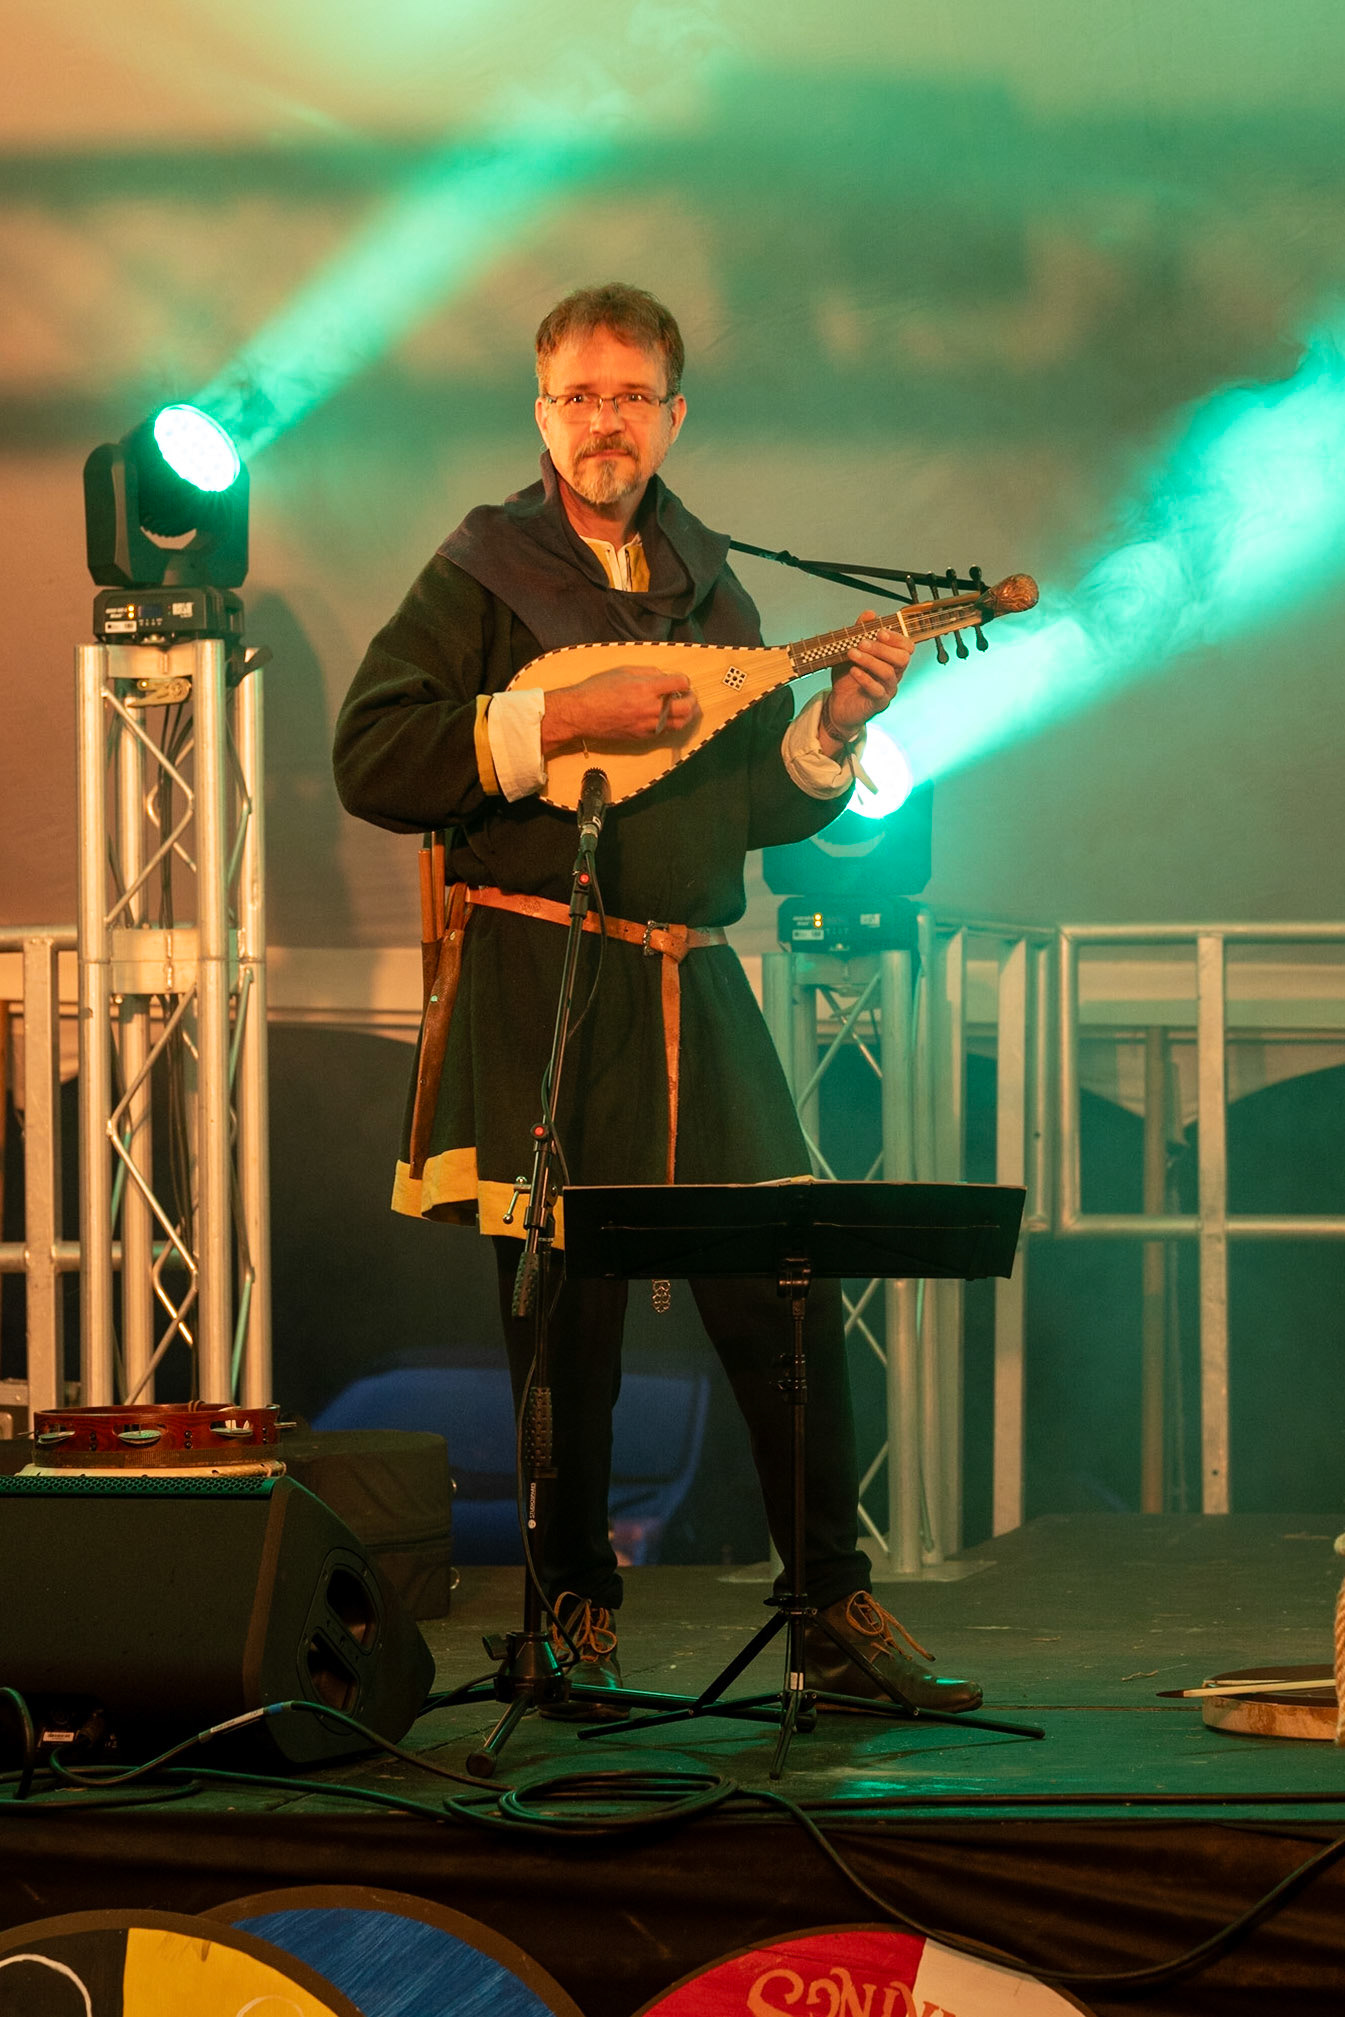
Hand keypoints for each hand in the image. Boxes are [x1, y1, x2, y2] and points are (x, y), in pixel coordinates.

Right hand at [541, 667, 701, 753]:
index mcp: (645, 688)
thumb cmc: (598, 689)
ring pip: (679, 724)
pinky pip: (665, 732)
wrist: (581, 713)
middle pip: (686, 708)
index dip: (684, 681)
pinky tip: (667, 716)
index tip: (681, 681)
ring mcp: (646, 725)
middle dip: (692, 700)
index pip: (680, 683)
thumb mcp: (623, 671)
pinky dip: (671, 724)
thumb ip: (648, 672)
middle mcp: (649, 708)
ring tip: (684, 708)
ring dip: (686, 715)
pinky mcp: (641, 736)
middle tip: (689, 696)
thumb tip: (665, 677)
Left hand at [821, 610, 912, 747]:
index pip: (907, 647)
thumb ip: (860, 632)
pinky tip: (853, 671)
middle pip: (902, 659)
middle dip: (883, 648)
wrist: (838, 705)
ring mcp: (888, 690)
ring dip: (870, 661)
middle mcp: (895, 674)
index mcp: (892, 660)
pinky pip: (877, 690)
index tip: (879, 631)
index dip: (896, 638)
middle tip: (862, 643)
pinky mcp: (878, 703)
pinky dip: (865, 678)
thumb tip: (869, 614)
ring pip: (888, 673)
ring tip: (852, 653)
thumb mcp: (851, 651)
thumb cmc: (848, 678)